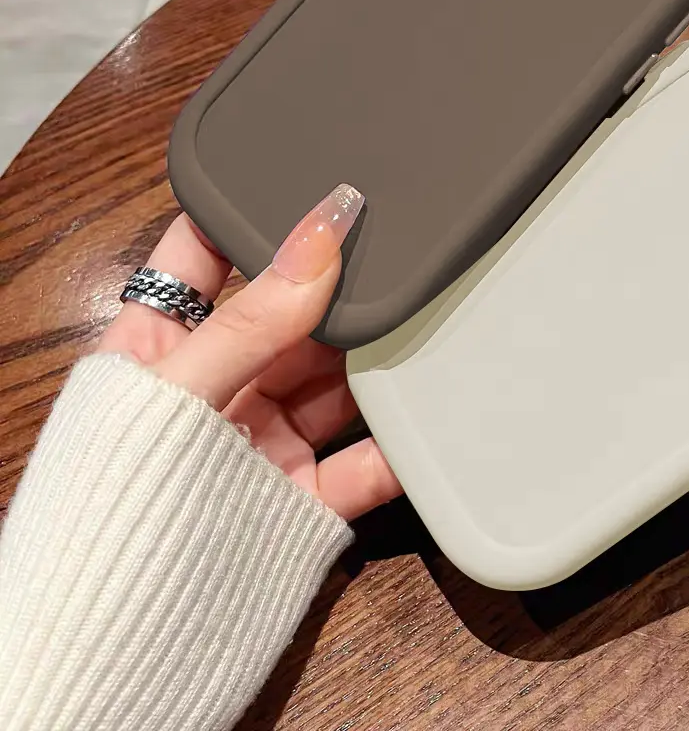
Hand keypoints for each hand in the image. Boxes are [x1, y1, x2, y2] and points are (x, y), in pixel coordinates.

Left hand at [97, 184, 401, 521]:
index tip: (317, 179)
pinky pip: (365, 458)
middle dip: (336, 288)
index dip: (253, 213)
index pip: (205, 256)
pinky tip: (434, 409)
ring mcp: (262, 440)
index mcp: (160, 346)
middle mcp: (217, 385)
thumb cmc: (115, 504)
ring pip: (335, 381)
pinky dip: (401, 442)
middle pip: (290, 316)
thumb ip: (252, 316)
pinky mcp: (304, 494)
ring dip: (375, 357)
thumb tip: (322, 232)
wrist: (124, 648)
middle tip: (395, 246)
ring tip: (426, 317)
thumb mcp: (177, 392)